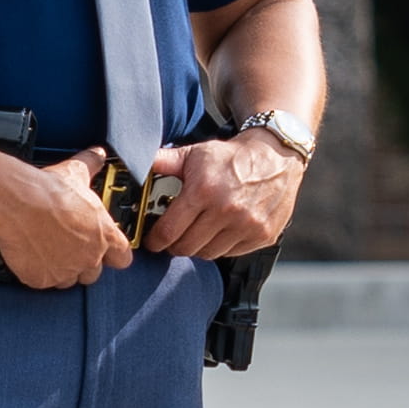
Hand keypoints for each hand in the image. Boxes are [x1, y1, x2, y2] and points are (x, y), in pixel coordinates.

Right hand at [0, 149, 134, 290]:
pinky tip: (31, 254)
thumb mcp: (76, 173)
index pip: (123, 258)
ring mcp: (65, 271)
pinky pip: (42, 281)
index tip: (106, 249)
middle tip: (68, 246)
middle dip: (83, 262)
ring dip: (61, 269)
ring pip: (68, 280)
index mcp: (105, 236)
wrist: (18, 202)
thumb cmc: (49, 190)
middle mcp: (89, 258)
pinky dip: (37, 272)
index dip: (114, 254)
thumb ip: (91, 165)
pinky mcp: (41, 279)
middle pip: (94, 273)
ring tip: (48, 250)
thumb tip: (98, 155)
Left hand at [135, 132, 300, 261]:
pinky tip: (220, 231)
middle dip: (174, 245)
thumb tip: (132, 162)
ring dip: (198, 246)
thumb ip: (163, 162)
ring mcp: (246, 225)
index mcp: (203, 191)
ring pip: (208, 254)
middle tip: (173, 237)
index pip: (169, 231)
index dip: (155, 240)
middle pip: (186, 247)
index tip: (153, 240)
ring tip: (197, 232)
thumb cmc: (232, 156)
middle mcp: (226, 211)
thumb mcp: (194, 153)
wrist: (276, 156)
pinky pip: (231, 253)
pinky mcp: (262, 235)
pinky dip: (222, 246)